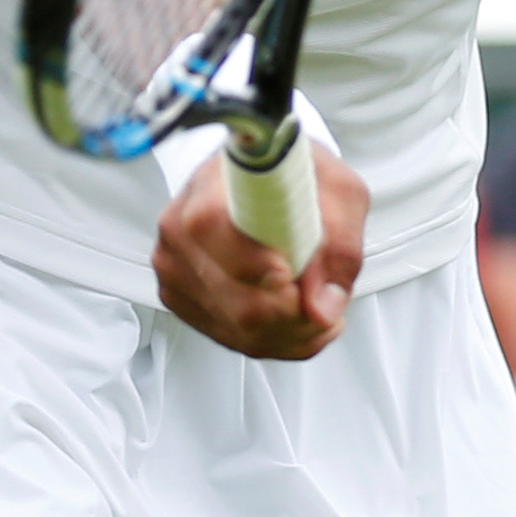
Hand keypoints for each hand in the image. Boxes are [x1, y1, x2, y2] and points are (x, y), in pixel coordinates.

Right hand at [154, 145, 366, 359]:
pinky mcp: (181, 299)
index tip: (289, 272)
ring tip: (317, 302)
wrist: (262, 177)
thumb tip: (320, 306)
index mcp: (209, 189)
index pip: (214, 232)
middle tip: (324, 295)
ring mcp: (176, 269)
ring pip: (241, 331)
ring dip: (293, 330)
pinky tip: (295, 313)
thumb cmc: (294, 176)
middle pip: (239, 303)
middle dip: (296, 313)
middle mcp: (181, 230)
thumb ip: (339, 244)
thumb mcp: (338, 191)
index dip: (257, 264)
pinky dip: (278, 338)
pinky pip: (235, 341)